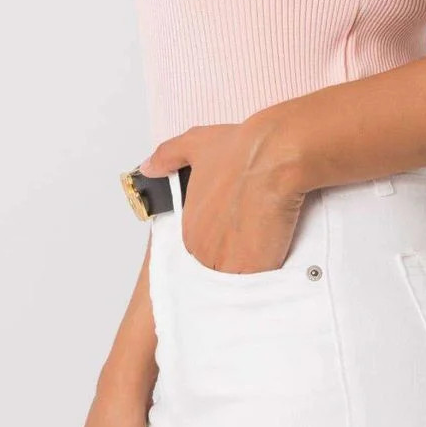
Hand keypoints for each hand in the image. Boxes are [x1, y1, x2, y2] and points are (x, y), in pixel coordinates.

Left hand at [142, 119, 306, 273]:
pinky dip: (267, 272)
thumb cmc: (241, 150)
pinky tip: (276, 251)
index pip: (204, 247)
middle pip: (220, 265)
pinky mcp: (254, 270)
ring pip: (238, 276)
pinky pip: (258, 282)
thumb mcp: (195, 144)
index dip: (224, 238)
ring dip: (251, 267)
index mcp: (189, 226)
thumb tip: (149, 167)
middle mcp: (203, 248)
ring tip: (266, 243)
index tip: (237, 226)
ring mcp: (228, 262)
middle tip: (255, 233)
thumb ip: (167, 156)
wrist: (273, 156)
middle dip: (236, 255)